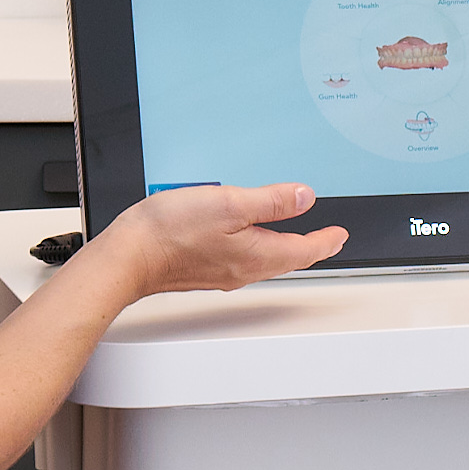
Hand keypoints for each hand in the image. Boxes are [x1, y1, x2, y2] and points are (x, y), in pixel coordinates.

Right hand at [93, 181, 347, 299]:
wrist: (127, 258)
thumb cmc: (171, 233)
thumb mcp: (230, 204)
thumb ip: (271, 201)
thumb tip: (305, 198)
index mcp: (257, 255)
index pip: (304, 250)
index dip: (326, 241)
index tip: (341, 235)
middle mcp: (243, 269)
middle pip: (287, 258)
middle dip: (309, 247)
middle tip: (326, 238)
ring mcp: (223, 271)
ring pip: (265, 259)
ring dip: (284, 247)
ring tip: (294, 236)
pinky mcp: (203, 268)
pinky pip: (242, 258)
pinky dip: (257, 246)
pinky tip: (249, 236)